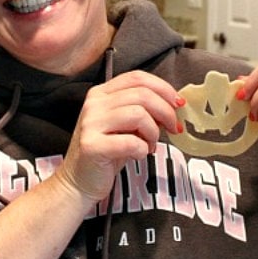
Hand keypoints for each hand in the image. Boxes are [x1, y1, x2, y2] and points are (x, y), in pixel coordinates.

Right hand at [56, 70, 183, 202]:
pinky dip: (142, 149)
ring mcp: (90, 124)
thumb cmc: (107, 152)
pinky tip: (138, 154)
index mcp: (101, 93)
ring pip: (139, 115)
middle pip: (142, 94)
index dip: (163, 88)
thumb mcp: (125, 125)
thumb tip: (173, 105)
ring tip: (150, 145)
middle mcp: (94, 104)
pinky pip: (131, 142)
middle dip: (166, 112)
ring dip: (154, 132)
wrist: (79, 181)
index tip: (178, 104)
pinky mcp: (91, 146)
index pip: (138, 77)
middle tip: (174, 128)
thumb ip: (143, 110)